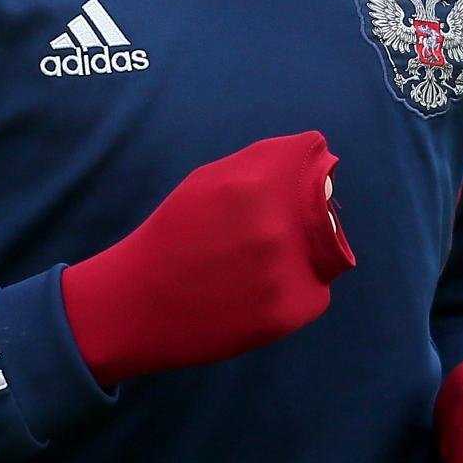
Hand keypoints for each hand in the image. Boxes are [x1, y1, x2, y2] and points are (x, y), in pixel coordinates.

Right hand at [61, 131, 355, 387]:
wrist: (138, 305)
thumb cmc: (173, 236)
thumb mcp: (208, 180)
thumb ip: (264, 160)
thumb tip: (313, 149)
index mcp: (255, 184)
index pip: (312, 154)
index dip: (298, 168)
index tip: (281, 185)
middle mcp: (276, 226)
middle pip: (323, 204)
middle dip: (298, 216)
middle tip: (258, 238)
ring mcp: (284, 272)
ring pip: (324, 249)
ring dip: (298, 254)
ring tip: (253, 268)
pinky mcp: (289, 312)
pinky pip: (315, 289)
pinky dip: (294, 290)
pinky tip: (257, 294)